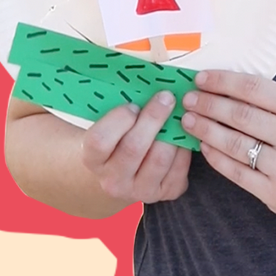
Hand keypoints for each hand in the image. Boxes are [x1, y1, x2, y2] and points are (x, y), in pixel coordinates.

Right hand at [78, 91, 190, 205]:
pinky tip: (182, 133)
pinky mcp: (164, 194)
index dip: (118, 119)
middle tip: (166, 97)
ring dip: (172, 132)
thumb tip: (141, 80)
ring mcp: (139, 192)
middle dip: (153, 118)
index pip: (100, 140)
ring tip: (177, 114)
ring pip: (159, 158)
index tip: (132, 105)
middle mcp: (113, 181)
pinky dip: (184, 148)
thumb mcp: (106, 125)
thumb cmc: (116, 138)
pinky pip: (178, 168)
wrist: (124, 172)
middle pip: (133, 147)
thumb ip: (116, 109)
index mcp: (92, 160)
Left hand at [180, 70, 275, 226]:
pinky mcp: (275, 193)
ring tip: (189, 120)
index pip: (253, 88)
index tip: (201, 79)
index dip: (222, 81)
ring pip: (233, 143)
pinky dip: (215, 156)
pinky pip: (236, 171)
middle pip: (239, 115)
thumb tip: (222, 86)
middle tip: (188, 99)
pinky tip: (203, 146)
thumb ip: (271, 101)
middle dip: (207, 104)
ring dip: (205, 129)